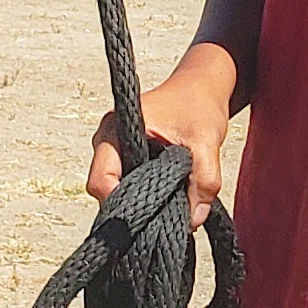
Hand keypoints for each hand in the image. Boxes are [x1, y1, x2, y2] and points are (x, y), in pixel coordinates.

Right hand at [88, 64, 231, 226]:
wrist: (201, 87)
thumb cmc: (199, 104)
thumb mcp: (207, 141)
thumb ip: (204, 180)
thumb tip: (192, 220)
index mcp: (117, 129)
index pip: (101, 180)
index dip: (121, 204)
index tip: (149, 215)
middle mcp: (109, 139)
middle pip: (105, 188)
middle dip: (133, 206)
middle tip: (165, 215)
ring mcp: (116, 149)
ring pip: (117, 189)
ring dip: (142, 201)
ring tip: (170, 203)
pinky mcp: (127, 156)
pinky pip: (128, 184)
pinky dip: (146, 194)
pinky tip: (167, 197)